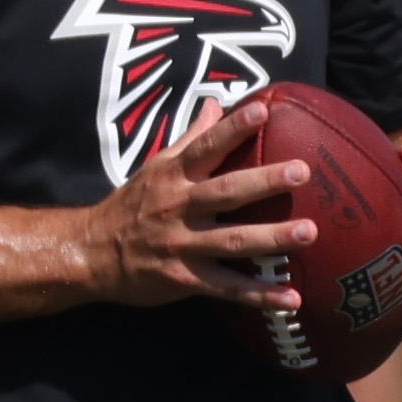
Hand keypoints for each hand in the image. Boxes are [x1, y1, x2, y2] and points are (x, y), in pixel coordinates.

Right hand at [87, 98, 315, 309]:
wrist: (91, 253)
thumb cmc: (133, 205)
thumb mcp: (157, 167)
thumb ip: (192, 139)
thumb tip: (215, 102)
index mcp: (174, 176)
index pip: (206, 148)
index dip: (233, 129)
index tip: (262, 112)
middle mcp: (179, 207)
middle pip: (226, 192)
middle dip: (264, 182)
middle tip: (301, 171)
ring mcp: (183, 245)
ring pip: (233, 240)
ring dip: (272, 238)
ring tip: (309, 232)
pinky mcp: (186, 279)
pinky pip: (228, 288)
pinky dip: (260, 295)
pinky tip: (292, 299)